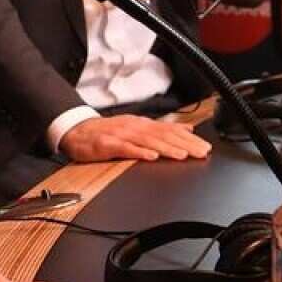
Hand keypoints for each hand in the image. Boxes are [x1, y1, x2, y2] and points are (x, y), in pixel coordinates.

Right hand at [59, 115, 211, 162]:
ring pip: (147, 141)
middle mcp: (134, 127)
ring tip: (182, 155)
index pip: (170, 130)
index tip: (205, 148)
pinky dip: (139, 152)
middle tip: (201, 153)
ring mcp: (121, 135)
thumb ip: (161, 129)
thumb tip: (187, 128)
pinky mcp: (107, 144)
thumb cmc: (107, 132)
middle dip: (184, 144)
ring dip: (166, 148)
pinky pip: (125, 149)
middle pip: (163, 135)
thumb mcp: (137, 127)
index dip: (189, 139)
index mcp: (142, 124)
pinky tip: (151, 157)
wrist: (76, 131)